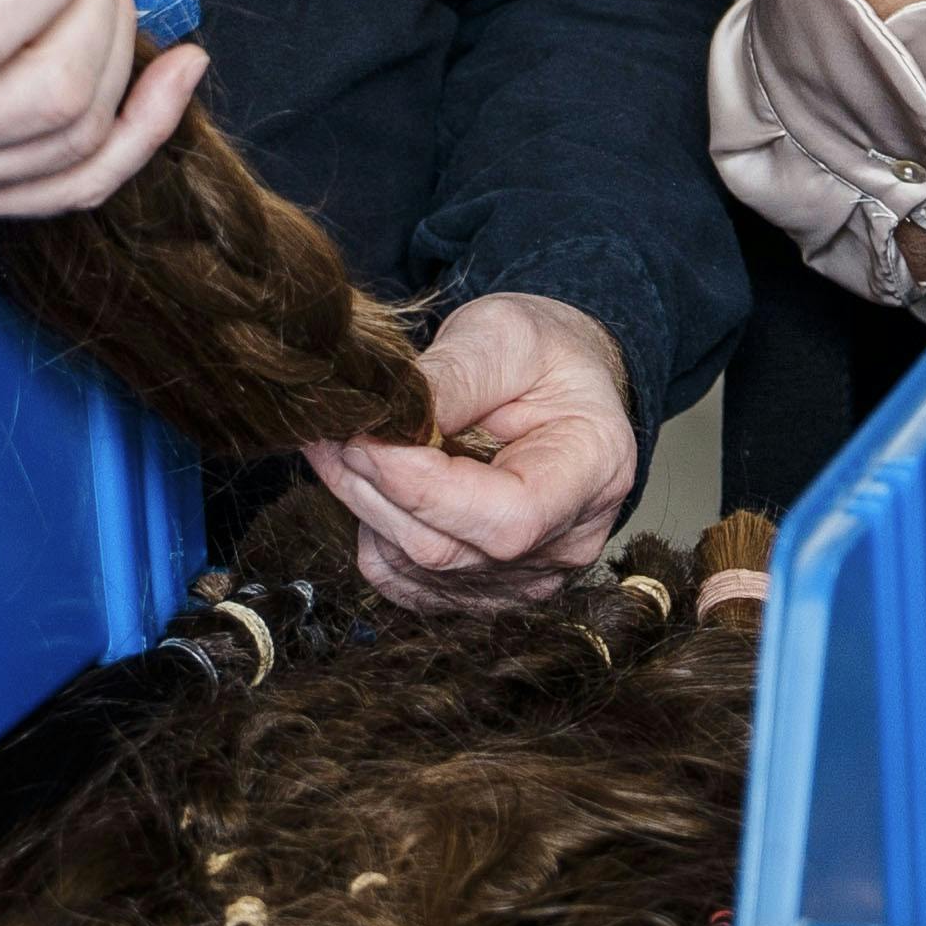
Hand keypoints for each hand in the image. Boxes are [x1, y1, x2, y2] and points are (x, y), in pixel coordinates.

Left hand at [299, 291, 637, 607]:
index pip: (507, 517)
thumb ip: (453, 377)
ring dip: (365, 507)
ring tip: (337, 445)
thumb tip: (387, 420)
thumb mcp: (505, 335)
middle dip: (377, 490)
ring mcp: (526, 577)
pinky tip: (363, 479)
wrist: (557, 385)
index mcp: (594, 470)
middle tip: (331, 431)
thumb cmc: (541, 355)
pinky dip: (375, 531)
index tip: (365, 436)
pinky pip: (408, 581)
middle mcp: (568, 542)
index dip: (424, 489)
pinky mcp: (483, 589)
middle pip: (451, 550)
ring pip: (419, 568)